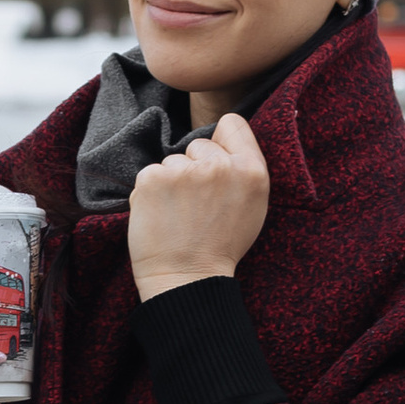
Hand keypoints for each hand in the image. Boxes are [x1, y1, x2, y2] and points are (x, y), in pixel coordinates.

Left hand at [127, 110, 269, 301]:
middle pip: (200, 143)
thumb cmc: (220, 247)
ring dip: (173, 182)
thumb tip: (225, 134)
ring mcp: (184, 171)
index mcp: (251, 170)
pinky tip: (162, 216)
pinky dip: (152, 192)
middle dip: (196, 167)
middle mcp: (220, 166)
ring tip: (180, 215)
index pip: (232, 124)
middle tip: (198, 205)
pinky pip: (151, 173)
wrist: (186, 280)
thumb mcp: (253, 206)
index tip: (216, 167)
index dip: (222, 143)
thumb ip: (244, 168)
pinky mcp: (153, 179)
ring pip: (174, 160)